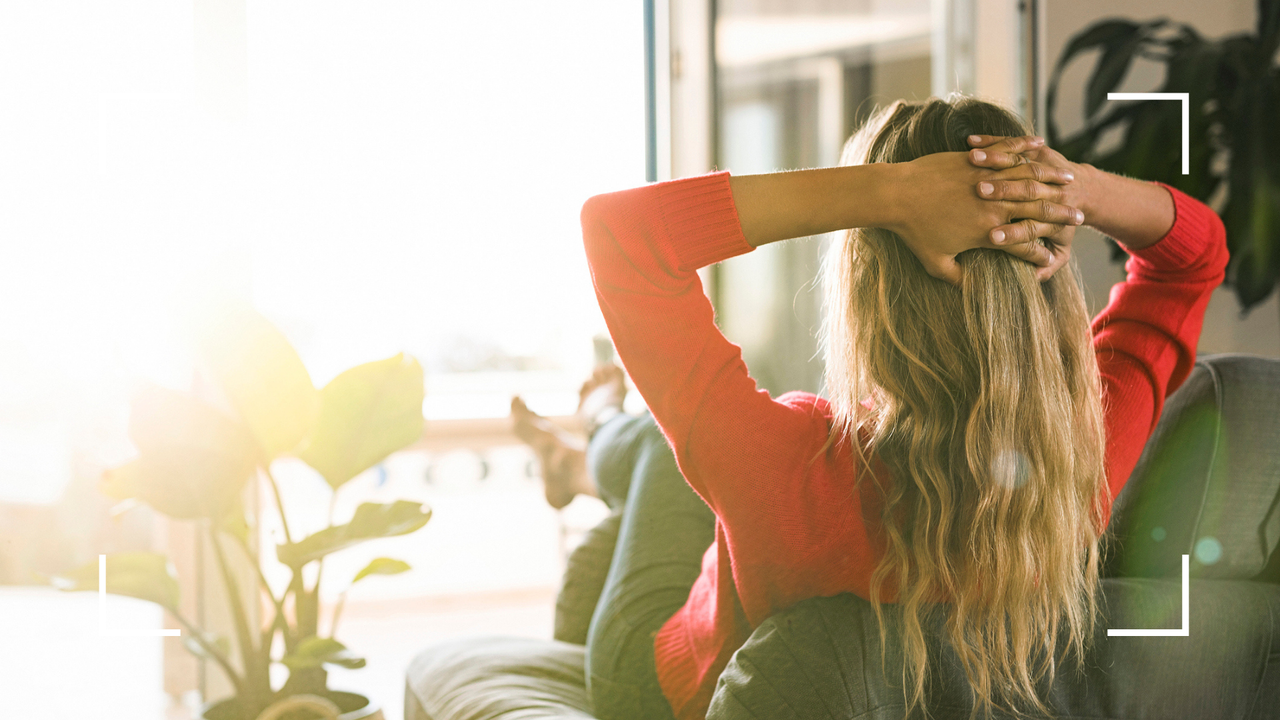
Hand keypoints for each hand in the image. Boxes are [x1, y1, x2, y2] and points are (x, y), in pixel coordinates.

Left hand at [888, 149, 1081, 283]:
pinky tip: (1041, 147)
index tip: (1051, 258)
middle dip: (1060, 216)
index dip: (1039, 253)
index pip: (1025, 245)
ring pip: (1029, 179)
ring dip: (1053, 180)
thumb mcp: (934, 262)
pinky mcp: (976, 162)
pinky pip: (1008, 153)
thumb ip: (956, 277)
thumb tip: (969, 289)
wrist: (895, 196)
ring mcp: (986, 181)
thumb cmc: (912, 231)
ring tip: (1070, 181)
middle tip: (1078, 218)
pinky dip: (1026, 149)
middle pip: (1038, 211)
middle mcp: (994, 206)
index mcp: (988, 233)